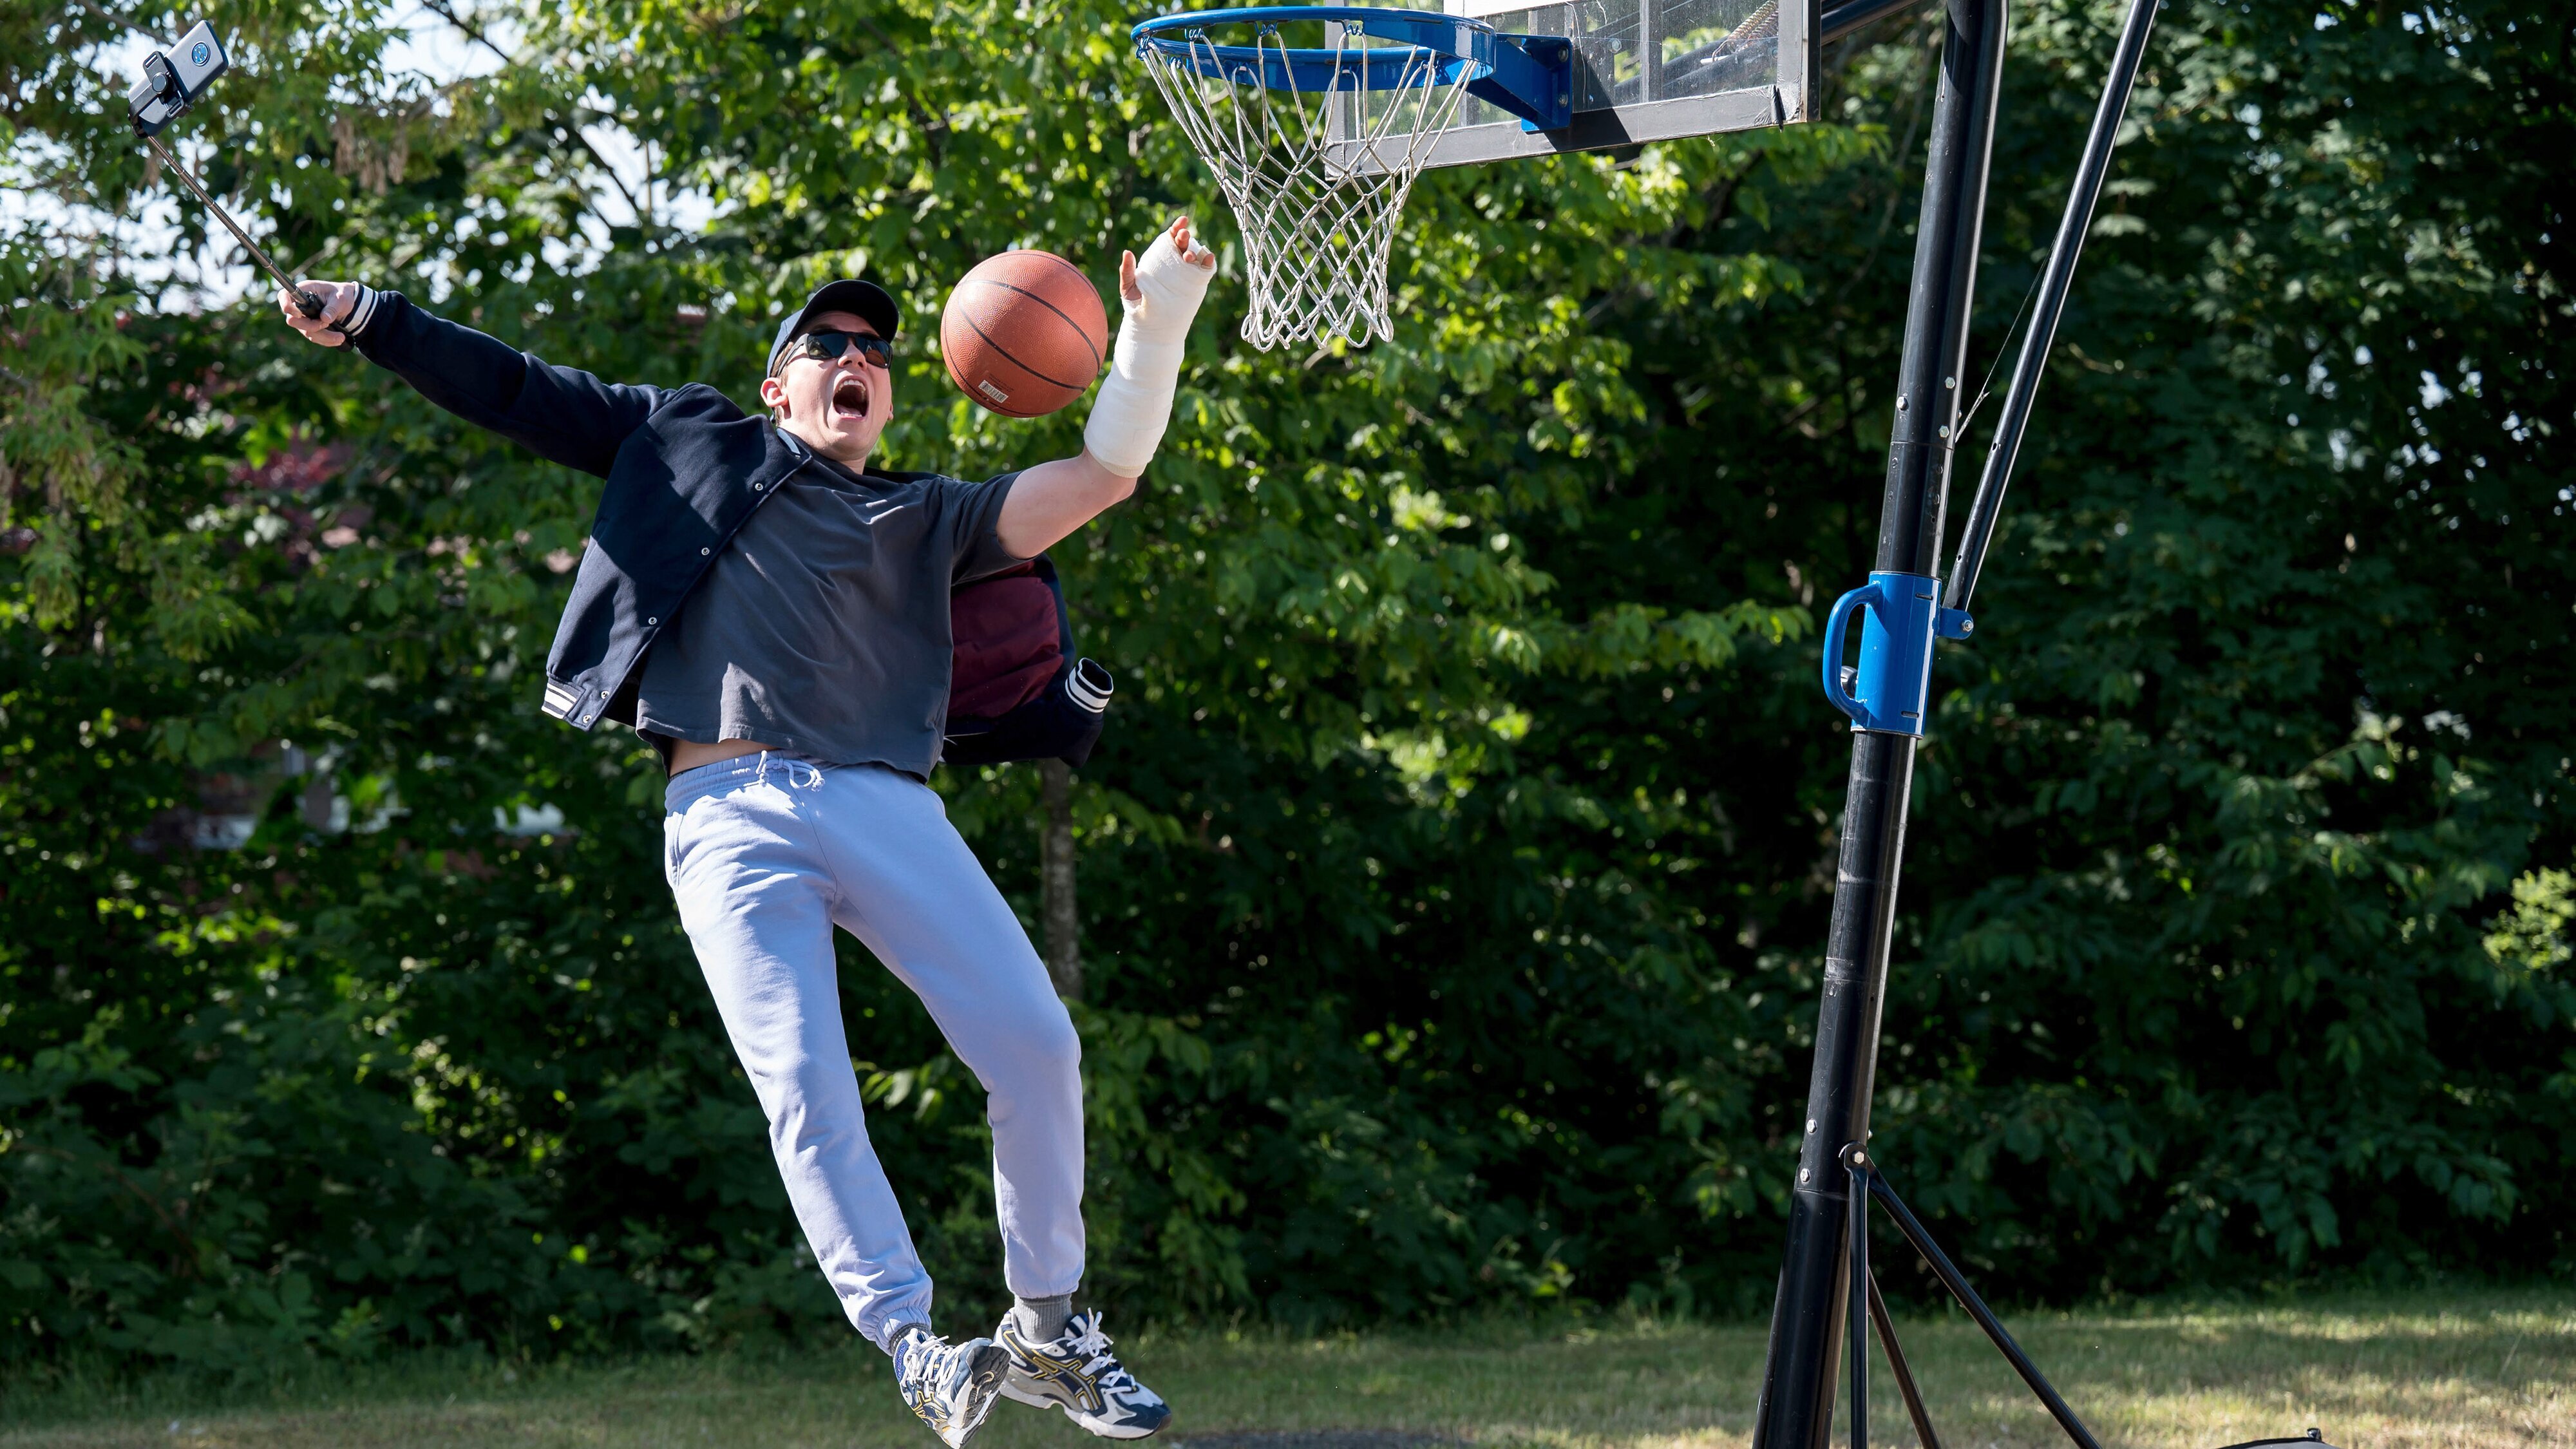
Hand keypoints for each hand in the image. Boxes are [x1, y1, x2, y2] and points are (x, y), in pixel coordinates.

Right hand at [278, 280, 360, 346]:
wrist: (348, 304)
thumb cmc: (342, 294)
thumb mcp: (342, 297)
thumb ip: (333, 307)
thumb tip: (325, 319)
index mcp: (304, 290)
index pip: (284, 296)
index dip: (286, 305)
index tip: (298, 314)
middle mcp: (299, 304)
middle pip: (293, 320)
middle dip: (310, 326)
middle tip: (327, 323)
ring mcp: (303, 317)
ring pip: (305, 331)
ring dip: (323, 336)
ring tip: (340, 336)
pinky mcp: (310, 327)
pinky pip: (314, 337)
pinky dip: (326, 340)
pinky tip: (338, 339)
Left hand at [1116, 216, 1216, 344]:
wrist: (1150, 329)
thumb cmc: (1137, 307)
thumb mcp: (1128, 288)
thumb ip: (1127, 272)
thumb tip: (1127, 252)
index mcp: (1160, 259)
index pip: (1170, 238)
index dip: (1176, 228)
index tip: (1181, 220)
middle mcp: (1176, 264)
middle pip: (1184, 244)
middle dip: (1185, 237)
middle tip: (1183, 236)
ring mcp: (1187, 274)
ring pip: (1196, 256)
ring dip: (1196, 250)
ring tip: (1189, 254)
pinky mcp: (1197, 285)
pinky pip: (1206, 271)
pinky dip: (1209, 263)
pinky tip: (1208, 258)